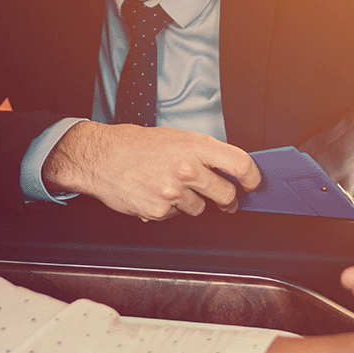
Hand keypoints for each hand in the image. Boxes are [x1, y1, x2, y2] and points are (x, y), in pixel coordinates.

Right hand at [41, 121, 260, 219]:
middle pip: (226, 194)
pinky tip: (155, 194)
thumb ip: (202, 152)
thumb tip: (227, 169)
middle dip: (228, 199)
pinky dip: (170, 209)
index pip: (240, 164)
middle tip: (224, 199)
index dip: (252, 178)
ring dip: (193, 202)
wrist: (101, 157)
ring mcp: (173, 192)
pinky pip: (177, 215)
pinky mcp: (159, 211)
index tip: (251, 184)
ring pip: (201, 208)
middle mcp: (187, 169)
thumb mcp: (175, 137)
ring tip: (172, 187)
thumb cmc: (136, 144)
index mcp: (194, 146)